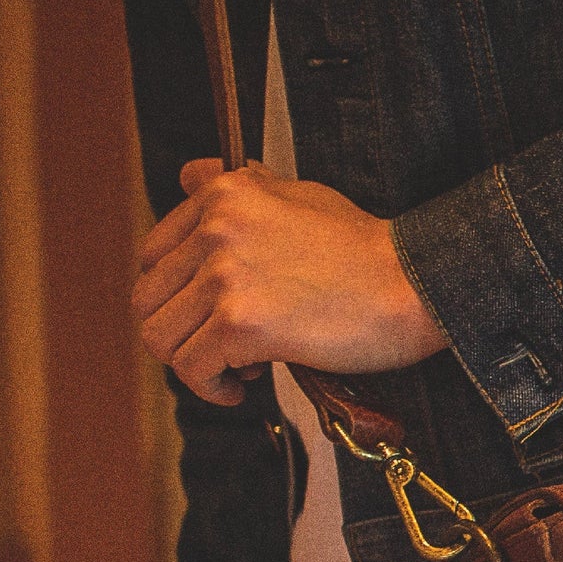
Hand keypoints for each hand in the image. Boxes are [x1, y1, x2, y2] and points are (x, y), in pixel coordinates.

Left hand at [133, 159, 447, 404]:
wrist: (414, 284)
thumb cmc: (367, 250)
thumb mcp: (299, 195)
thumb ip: (241, 187)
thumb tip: (190, 173)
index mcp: (225, 196)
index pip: (153, 254)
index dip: (175, 295)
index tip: (208, 314)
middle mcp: (215, 230)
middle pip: (148, 299)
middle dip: (179, 332)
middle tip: (219, 348)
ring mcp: (224, 277)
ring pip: (161, 338)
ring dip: (192, 363)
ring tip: (232, 370)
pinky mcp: (240, 324)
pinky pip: (193, 369)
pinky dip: (212, 388)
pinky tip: (240, 387)